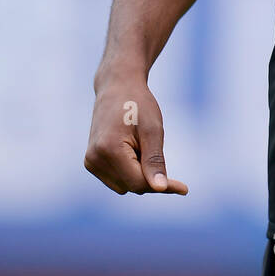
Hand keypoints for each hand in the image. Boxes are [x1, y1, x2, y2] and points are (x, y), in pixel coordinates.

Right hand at [85, 77, 187, 194]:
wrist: (117, 86)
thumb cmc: (138, 104)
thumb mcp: (153, 130)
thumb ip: (155, 161)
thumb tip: (161, 189)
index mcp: (108, 150)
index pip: (139, 183)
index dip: (163, 186)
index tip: (184, 188)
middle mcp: (94, 159)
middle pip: (133, 187)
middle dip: (150, 176)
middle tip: (157, 149)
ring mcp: (90, 162)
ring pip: (125, 186)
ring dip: (139, 173)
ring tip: (139, 144)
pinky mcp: (91, 162)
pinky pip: (117, 180)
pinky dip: (129, 170)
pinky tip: (131, 148)